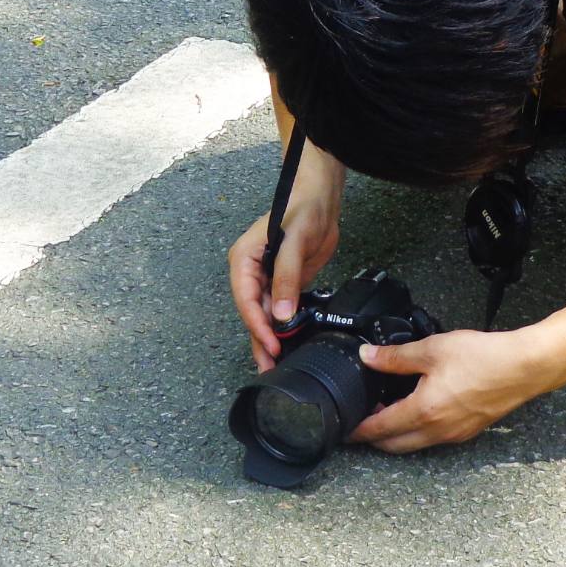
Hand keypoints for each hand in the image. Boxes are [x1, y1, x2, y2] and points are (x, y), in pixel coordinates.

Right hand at [228, 145, 343, 370]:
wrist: (322, 199)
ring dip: (270, 338)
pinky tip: (289, 344)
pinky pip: (280, 309)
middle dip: (259, 339)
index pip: (245, 298)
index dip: (257, 324)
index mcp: (243, 259)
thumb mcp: (295, 241)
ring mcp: (266, 278)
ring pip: (265, 314)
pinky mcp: (283, 282)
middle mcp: (250, 271)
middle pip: (251, 312)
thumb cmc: (304, 209)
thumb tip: (281, 314)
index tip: (271, 344)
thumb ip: (286, 276)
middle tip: (269, 367)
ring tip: (275, 365)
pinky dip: (283, 327)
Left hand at [348, 330, 543, 452]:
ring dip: (397, 435)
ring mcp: (453, 435)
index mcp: (422, 412)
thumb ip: (396, 356)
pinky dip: (418, 431)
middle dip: (374, 437)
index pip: (378, 430)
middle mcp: (436, 431)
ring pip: (414, 445)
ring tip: (389, 412)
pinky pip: (433, 439)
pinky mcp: (468, 431)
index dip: (357, 430)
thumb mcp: (433, 349)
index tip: (344, 429)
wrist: (523, 367)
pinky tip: (420, 409)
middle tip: (363, 420)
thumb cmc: (483, 357)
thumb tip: (368, 356)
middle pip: (393, 445)